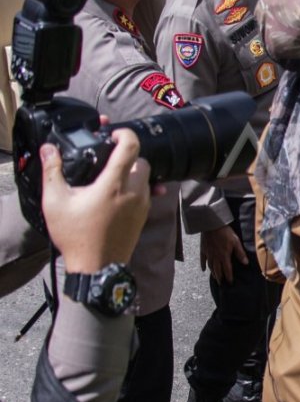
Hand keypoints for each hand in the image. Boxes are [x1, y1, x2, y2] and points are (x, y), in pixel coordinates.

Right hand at [41, 129, 156, 273]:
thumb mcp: (56, 202)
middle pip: (142, 160)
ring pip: (147, 177)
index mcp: (114, 184)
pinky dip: (138, 188)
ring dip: (133, 172)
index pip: (131, 147)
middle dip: (128, 156)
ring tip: (111, 178)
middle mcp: (134, 191)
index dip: (125, 134)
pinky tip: (120, 194)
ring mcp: (143, 204)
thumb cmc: (76, 236)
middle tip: (108, 159)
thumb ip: (53, 172)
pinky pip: (148, 192)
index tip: (113, 134)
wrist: (97, 267)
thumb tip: (49, 150)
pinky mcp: (145, 215)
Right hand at [200, 225, 246, 284]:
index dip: (229, 277)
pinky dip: (203, 265)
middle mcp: (215, 257)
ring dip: (213, 273)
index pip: (227, 269)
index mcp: (224, 256)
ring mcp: (208, 254)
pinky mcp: (203, 249)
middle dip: (220, 277)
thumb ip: (240, 253)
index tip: (230, 282)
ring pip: (210, 266)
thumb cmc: (225, 233)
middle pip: (217, 270)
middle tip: (221, 284)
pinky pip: (202, 260)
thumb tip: (245, 263)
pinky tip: (203, 269)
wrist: (212, 225)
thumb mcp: (236, 242)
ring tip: (215, 278)